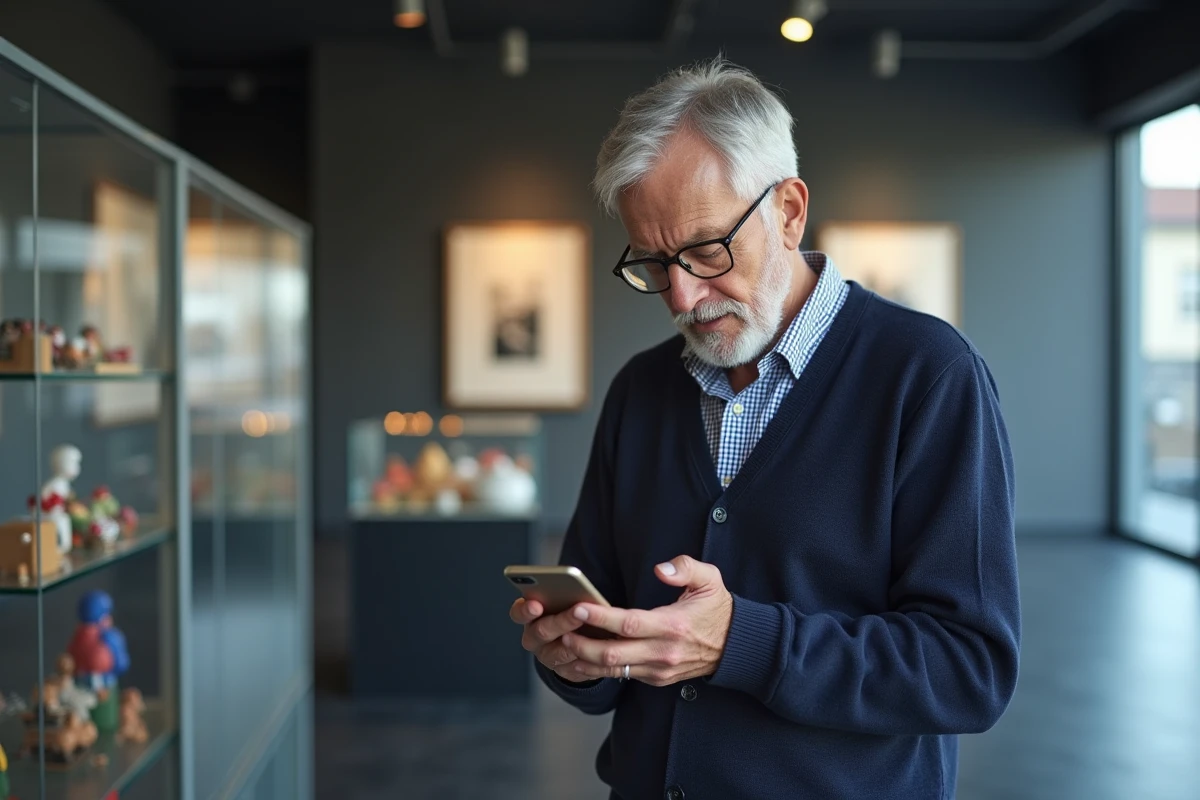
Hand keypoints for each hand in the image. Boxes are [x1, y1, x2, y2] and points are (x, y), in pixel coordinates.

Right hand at [509, 596, 592, 682]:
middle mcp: (534, 638)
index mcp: (529, 616)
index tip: (536, 605)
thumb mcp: (562, 596)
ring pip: (559, 654)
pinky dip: (587, 660)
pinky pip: (574, 669)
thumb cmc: (569, 607)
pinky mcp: (564, 671)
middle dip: (561, 621)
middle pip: (542, 632)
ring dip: (576, 644)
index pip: (518, 613)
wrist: (579, 634)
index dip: (526, 610)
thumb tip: (575, 587)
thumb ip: (563, 593)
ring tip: (592, 633)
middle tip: (576, 611)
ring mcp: (548, 656)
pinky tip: (598, 649)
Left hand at [559, 555, 732, 685]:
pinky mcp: (656, 679)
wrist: (736, 647)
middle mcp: (663, 652)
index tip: (578, 607)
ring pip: (613, 670)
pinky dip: (599, 668)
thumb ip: (686, 568)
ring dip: (585, 660)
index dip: (601, 617)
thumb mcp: (710, 579)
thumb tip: (660, 569)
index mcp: (673, 626)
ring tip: (563, 646)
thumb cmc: (718, 608)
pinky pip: (622, 676)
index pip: (629, 623)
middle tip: (561, 631)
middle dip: (582, 644)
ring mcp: (659, 669)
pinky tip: (582, 657)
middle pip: (613, 654)